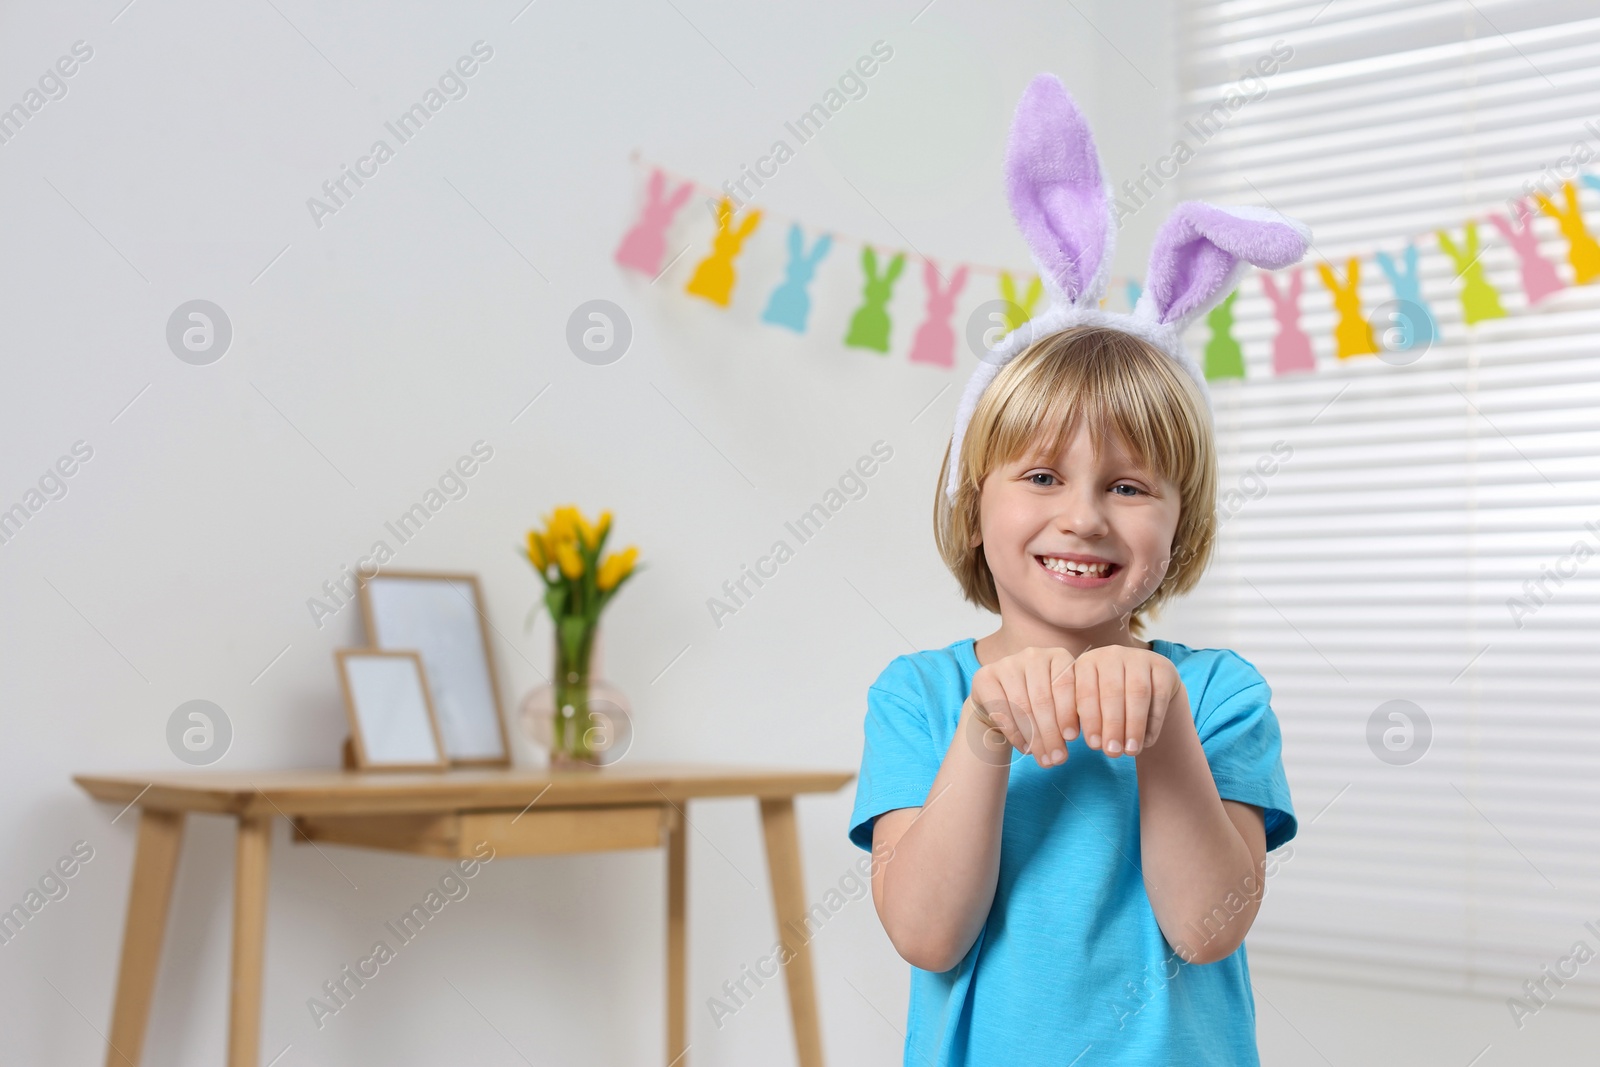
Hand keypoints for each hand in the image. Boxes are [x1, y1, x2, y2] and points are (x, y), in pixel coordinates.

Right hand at [964, 646, 1077, 768]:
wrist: (1002, 700)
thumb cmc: (1040, 704)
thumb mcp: (1061, 704)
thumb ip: (1070, 715)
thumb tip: (1071, 739)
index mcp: (1058, 656)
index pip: (1065, 685)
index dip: (1068, 713)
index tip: (1072, 739)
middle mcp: (1033, 655)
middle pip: (1043, 699)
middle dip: (1051, 733)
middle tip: (1057, 759)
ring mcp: (1007, 663)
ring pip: (1022, 706)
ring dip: (1034, 738)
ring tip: (1043, 758)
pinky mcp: (984, 675)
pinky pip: (1001, 710)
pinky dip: (1014, 733)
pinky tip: (1024, 748)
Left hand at [1065, 645, 1184, 757]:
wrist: (1147, 687)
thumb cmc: (1110, 702)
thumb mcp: (1093, 705)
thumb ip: (1087, 719)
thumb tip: (1088, 743)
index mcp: (1086, 662)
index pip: (1084, 692)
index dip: (1089, 720)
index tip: (1091, 746)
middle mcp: (1111, 654)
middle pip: (1111, 692)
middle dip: (1111, 726)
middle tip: (1112, 752)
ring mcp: (1138, 657)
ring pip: (1137, 693)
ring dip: (1133, 725)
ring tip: (1130, 751)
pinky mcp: (1162, 666)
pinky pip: (1158, 695)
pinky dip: (1153, 721)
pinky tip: (1147, 741)